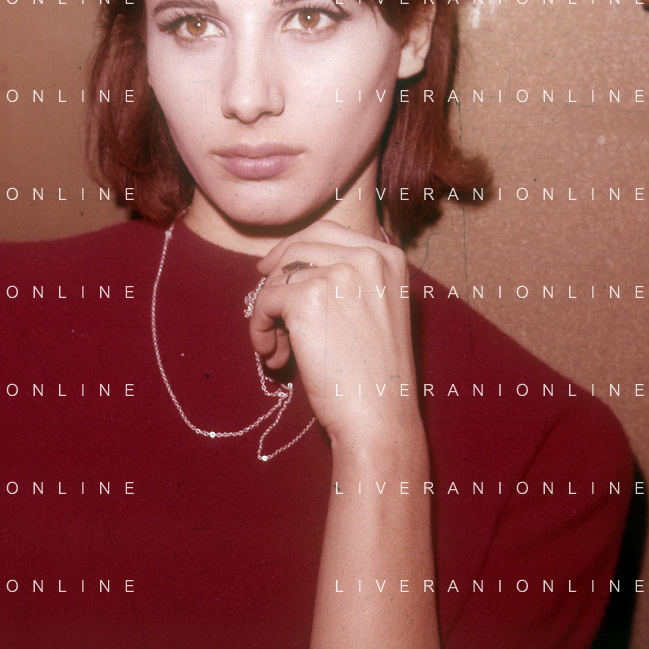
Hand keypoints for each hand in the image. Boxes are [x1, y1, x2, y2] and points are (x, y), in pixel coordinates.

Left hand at [251, 221, 421, 444]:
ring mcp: (338, 274)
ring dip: (269, 312)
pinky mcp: (307, 298)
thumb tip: (284, 258)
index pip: (328, 231)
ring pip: (279, 276)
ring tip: (279, 348)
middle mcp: (367, 257)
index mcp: (388, 257)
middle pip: (299, 246)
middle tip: (265, 306)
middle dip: (276, 275)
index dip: (293, 247)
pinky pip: (265, 301)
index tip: (271, 266)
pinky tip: (274, 355)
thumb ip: (346, 277)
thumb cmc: (373, 374)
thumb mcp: (375, 309)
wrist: (379, 417)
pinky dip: (260, 329)